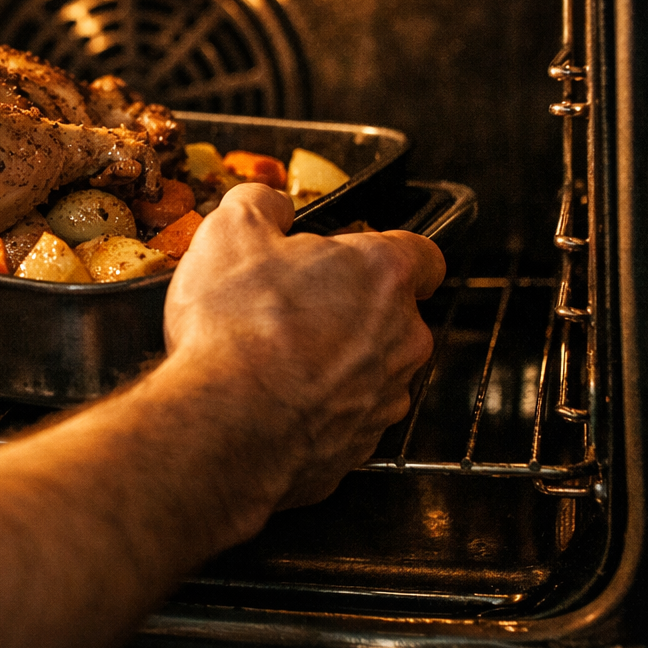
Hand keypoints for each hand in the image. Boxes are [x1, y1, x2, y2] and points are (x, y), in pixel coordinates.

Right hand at [157, 183, 443, 509]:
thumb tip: (270, 202)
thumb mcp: (230, 231)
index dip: (384, 250)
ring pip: (371, 368)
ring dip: (333, 361)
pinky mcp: (360, 445)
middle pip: (391, 313)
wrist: (225, 425)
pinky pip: (344, 417)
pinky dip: (316, 408)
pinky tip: (270, 400)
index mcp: (382, 273)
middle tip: (289, 306)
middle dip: (347, 309)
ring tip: (272, 358)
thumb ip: (260, 203)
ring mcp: (385, 396)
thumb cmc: (237, 329)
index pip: (421, 253)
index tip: (353, 256)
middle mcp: (402, 336)